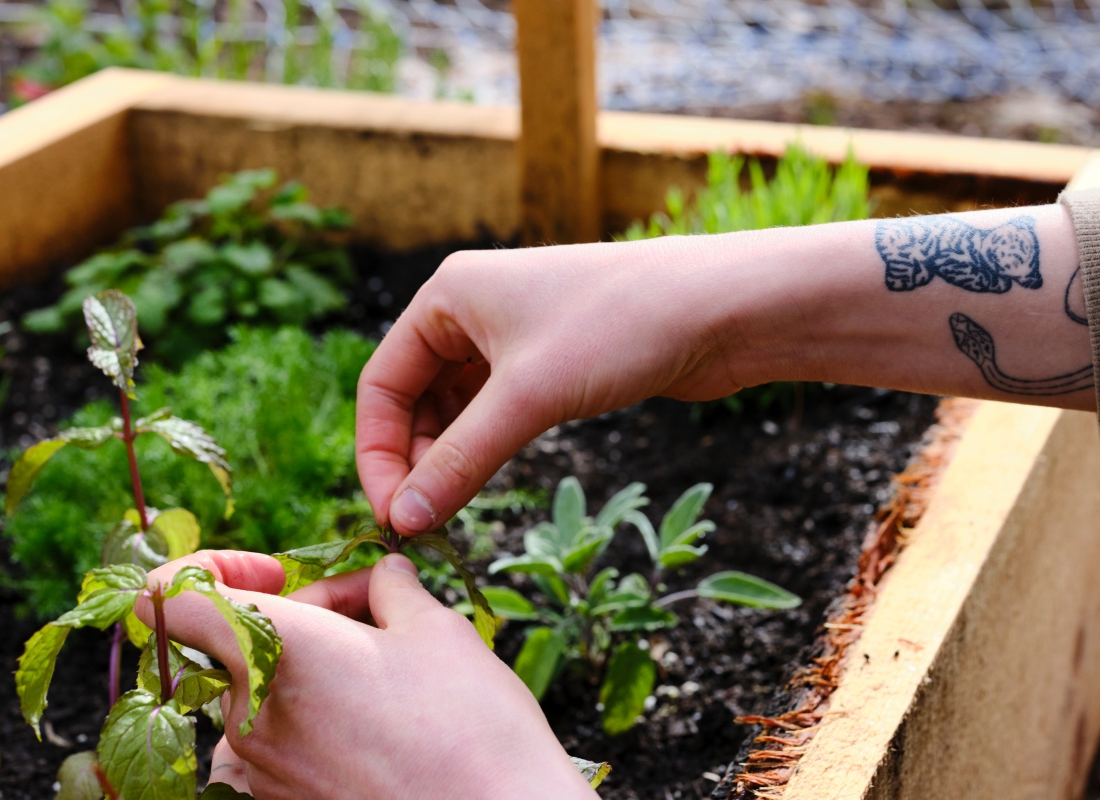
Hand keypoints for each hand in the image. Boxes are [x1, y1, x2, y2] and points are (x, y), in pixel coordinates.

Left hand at [134, 550, 597, 799]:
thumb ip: (390, 588)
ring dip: (312, 666)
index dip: (211, 569)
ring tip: (388, 669)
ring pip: (262, 689)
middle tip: (378, 611)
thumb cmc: (470, 725)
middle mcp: (248, 714)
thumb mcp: (435, 629)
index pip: (169, 599)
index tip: (276, 572)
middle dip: (306, 613)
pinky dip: (316, 714)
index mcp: (274, 651)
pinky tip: (380, 719)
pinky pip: (278, 740)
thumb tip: (382, 575)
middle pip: (241, 638)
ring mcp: (261, 770)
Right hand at [356, 234, 796, 534]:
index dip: (378, 453)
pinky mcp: (550, 362)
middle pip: (414, 397)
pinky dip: (485, 448)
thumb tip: (404, 520)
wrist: (722, 308)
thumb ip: (461, 460)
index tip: (392, 515)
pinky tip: (487, 482)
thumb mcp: (528, 397)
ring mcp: (513, 335)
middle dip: (413, 460)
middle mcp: (473, 310)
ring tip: (451, 512)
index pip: (382, 383)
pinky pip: (496, 411)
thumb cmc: (620, 328)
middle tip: (421, 524)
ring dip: (450, 458)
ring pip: (456, 408)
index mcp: (448, 295)